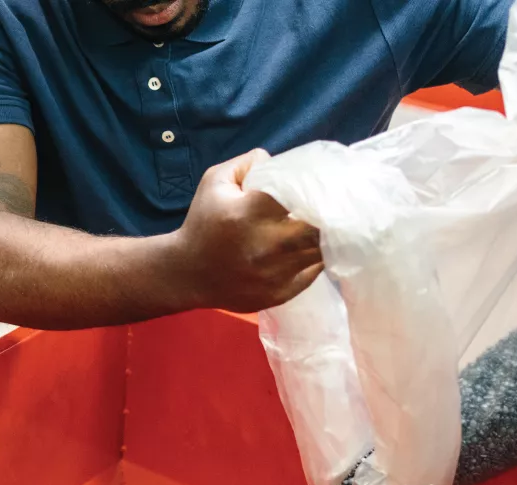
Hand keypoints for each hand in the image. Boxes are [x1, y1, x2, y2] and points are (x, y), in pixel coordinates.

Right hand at [175, 149, 322, 312]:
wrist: (186, 273)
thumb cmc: (203, 223)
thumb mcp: (215, 182)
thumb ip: (248, 163)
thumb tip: (279, 160)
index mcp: (251, 212)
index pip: (301, 193)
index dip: (315, 187)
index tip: (321, 184)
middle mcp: (267, 245)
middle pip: (320, 227)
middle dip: (327, 215)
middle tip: (330, 207)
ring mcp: (275, 273)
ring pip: (322, 251)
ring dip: (324, 237)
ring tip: (321, 227)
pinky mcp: (280, 293)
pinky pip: (314, 272)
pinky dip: (315, 258)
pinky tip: (306, 249)